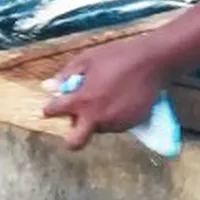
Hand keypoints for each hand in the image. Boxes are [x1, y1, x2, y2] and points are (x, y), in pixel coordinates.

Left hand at [41, 36, 168, 150]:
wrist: (152, 61)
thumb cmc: (117, 56)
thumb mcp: (87, 59)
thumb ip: (66, 75)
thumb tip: (48, 87)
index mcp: (82, 101)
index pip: (55, 112)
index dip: (49, 110)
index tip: (51, 108)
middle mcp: (97, 118)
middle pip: (75, 142)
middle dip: (71, 139)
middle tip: (76, 123)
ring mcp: (115, 124)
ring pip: (98, 129)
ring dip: (97, 119)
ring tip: (106, 97)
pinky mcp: (131, 125)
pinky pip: (115, 125)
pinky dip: (113, 116)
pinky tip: (120, 99)